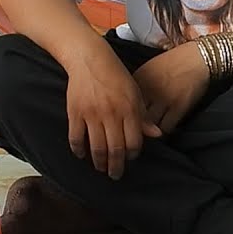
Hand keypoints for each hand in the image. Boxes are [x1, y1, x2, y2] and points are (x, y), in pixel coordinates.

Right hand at [65, 46, 161, 179]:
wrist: (89, 58)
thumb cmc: (115, 74)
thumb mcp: (134, 92)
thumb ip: (143, 116)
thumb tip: (156, 135)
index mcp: (129, 109)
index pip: (134, 142)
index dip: (133, 154)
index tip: (130, 158)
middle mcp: (111, 114)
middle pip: (115, 150)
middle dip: (116, 167)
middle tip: (115, 174)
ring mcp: (92, 115)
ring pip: (96, 148)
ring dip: (99, 162)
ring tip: (100, 168)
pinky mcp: (75, 112)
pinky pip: (76, 138)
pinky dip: (79, 150)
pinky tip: (82, 155)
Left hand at [132, 40, 210, 134]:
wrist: (198, 57)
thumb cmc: (175, 60)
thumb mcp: (150, 67)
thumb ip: (138, 83)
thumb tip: (129, 100)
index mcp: (139, 78)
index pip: (124, 102)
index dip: (125, 112)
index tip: (128, 117)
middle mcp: (149, 90)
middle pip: (134, 115)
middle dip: (135, 124)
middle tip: (137, 129)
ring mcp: (163, 99)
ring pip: (149, 125)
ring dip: (149, 130)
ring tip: (150, 131)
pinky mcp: (178, 107)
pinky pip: (166, 128)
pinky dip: (164, 131)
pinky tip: (164, 128)